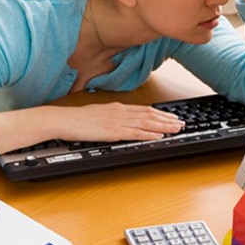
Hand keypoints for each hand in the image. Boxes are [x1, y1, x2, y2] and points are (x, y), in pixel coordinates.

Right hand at [55, 103, 184, 141]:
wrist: (64, 120)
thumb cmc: (76, 118)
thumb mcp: (96, 113)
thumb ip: (109, 116)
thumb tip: (116, 120)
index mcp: (116, 107)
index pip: (143, 109)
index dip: (159, 113)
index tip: (170, 116)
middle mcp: (120, 112)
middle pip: (149, 115)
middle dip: (167, 119)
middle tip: (180, 122)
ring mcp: (117, 122)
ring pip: (146, 123)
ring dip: (163, 126)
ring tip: (176, 129)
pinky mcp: (113, 132)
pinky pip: (135, 133)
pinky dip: (149, 135)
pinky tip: (159, 136)